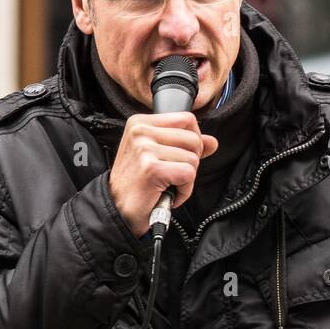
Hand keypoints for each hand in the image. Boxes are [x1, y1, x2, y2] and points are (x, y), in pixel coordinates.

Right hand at [108, 112, 218, 236]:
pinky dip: (184, 190)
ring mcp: (145, 149)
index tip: (179, 156)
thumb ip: (185, 144)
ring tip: (167, 184)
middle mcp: (140, 131)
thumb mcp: (158, 155)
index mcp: (140, 122)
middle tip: (171, 174)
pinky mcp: (152, 168)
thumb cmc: (137, 183)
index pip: (186, 119)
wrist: (117, 209)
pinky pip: (189, 175)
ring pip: (193, 158)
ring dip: (186, 179)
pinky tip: (168, 194)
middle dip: (191, 161)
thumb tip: (212, 141)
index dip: (193, 140)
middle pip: (194, 139)